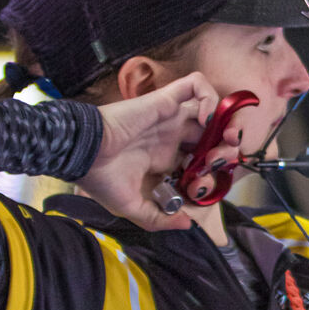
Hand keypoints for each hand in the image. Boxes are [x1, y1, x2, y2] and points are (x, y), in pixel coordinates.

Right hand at [79, 74, 239, 229]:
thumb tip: (188, 224)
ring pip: (211, 108)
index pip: (200, 161)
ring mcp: (169, 117)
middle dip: (226, 148)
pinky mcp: (164, 100)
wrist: (82, 154)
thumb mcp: (132, 207)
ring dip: (225, 122)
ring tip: (222, 139)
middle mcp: (171, 136)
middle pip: (212, 135)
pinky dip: (208, 98)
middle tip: (223, 160)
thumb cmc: (100, 179)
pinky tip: (204, 121)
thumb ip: (160, 218)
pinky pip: (195, 85)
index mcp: (164, 158)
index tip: (202, 185)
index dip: (210, 173)